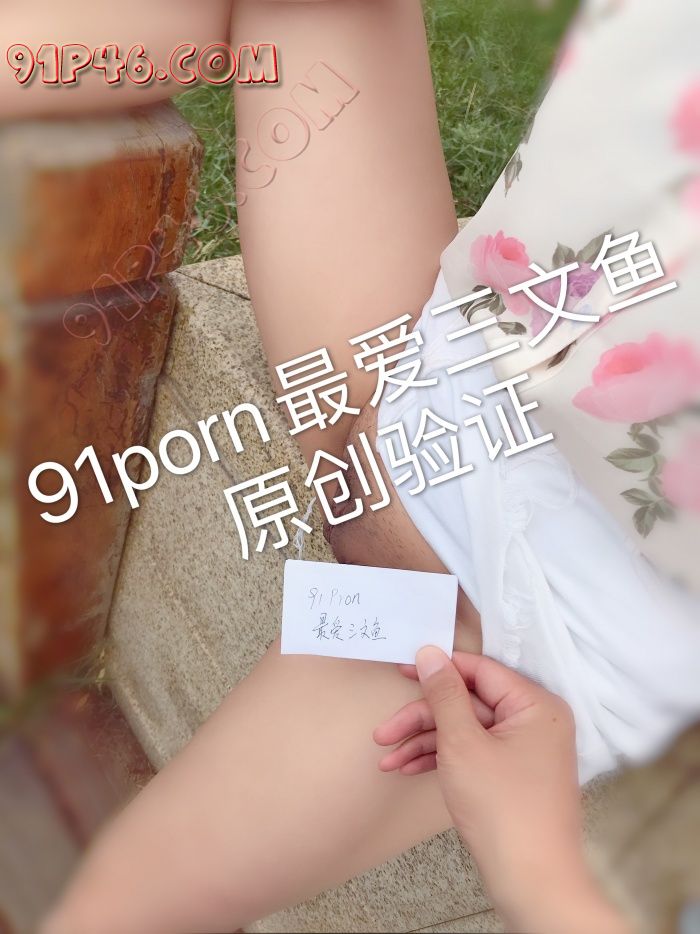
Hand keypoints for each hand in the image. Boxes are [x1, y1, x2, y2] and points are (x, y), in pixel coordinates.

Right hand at [374, 647, 629, 933]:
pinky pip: (474, 753)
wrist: (532, 883)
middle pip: (468, 703)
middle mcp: (535, 722)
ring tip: (387, 759)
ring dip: (425, 742)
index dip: (438, 669)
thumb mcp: (462, 743)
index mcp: (535, 705)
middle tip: (384, 732)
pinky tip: (408, 768)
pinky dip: (442, 759)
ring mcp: (526, 751)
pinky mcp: (514, 775)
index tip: (402, 669)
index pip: (479, 670)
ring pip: (466, 730)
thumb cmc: (503, 810)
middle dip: (422, 718)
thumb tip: (431, 653)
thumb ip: (444, 694)